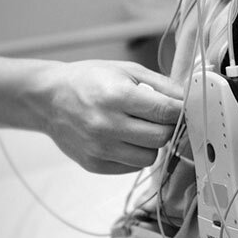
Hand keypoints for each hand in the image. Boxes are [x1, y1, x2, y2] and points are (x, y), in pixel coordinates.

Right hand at [36, 60, 182, 173]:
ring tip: (139, 126)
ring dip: (152, 143)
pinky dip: (135, 153)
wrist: (49, 98)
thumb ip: (162, 85)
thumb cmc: (90, 80)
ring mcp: (100, 148)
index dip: (181, 110)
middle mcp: (108, 125)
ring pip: (150, 156)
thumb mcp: (127, 71)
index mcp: (117, 96)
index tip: (183, 107)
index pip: (166, 111)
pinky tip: (124, 137)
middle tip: (158, 115)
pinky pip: (132, 166)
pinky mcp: (95, 165)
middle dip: (167, 126)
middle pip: (161, 137)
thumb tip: (189, 99)